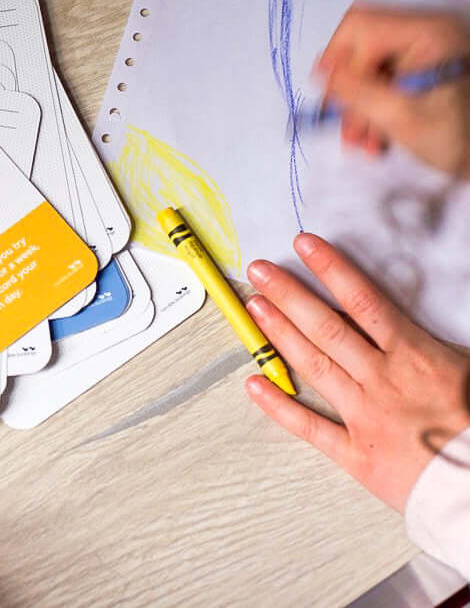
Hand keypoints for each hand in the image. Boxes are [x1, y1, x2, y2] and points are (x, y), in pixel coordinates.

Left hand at [245, 233, 469, 512]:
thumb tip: (404, 314)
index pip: (363, 301)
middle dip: (289, 295)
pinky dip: (280, 405)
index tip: (303, 245)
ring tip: (254, 307)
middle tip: (260, 270)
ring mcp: (365, 416)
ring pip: (314, 366)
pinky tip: (253, 384)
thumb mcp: (466, 368)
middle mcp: (382, 380)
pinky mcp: (357, 455)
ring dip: (280, 334)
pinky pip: (311, 427)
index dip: (331, 269)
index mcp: (413, 356)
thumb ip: (430, 341)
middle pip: (326, 327)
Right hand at [317, 3, 469, 176]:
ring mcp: (424, 50)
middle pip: (360, 45)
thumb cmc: (458, 137)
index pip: (360, 26)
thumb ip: (356, 90)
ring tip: (360, 140)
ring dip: (357, 104)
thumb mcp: (400, 116)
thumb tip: (322, 72)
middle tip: (345, 123)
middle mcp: (426, 32)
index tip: (333, 97)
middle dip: (346, 87)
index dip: (338, 60)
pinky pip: (381, 80)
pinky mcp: (421, 69)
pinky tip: (373, 137)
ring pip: (367, 66)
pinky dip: (371, 108)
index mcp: (428, 32)